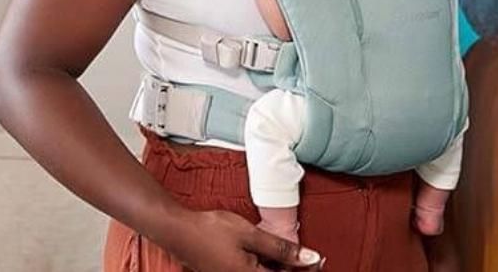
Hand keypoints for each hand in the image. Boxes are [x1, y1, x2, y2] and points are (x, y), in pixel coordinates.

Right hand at [158, 208, 323, 270]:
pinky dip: (266, 264)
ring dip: (279, 266)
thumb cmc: (211, 230)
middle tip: (308, 255)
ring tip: (289, 250)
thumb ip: (281, 248)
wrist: (179, 231)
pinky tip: (268, 251)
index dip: (305, 270)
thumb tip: (310, 257)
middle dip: (292, 268)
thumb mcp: (251, 235)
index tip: (319, 262)